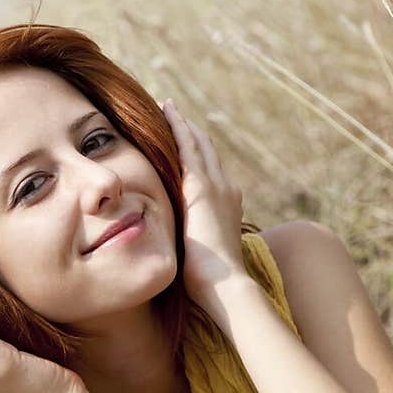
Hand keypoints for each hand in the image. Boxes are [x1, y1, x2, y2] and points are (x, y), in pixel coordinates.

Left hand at [161, 98, 246, 309]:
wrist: (225, 286)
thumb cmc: (210, 283)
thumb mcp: (199, 255)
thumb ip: (190, 242)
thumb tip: (176, 249)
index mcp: (226, 205)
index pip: (208, 171)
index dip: (195, 153)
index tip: (180, 140)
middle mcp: (227, 189)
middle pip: (206, 151)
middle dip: (189, 131)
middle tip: (170, 112)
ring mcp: (217, 186)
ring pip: (198, 143)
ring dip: (182, 123)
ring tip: (166, 106)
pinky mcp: (202, 187)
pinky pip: (188, 147)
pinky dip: (178, 127)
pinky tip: (166, 112)